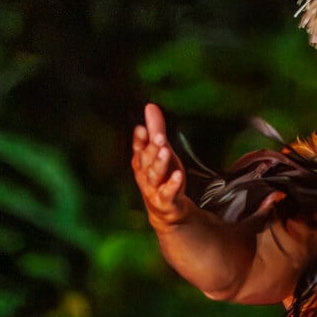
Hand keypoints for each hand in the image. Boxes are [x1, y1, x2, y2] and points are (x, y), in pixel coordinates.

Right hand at [132, 102, 196, 231]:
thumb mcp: (161, 150)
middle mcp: (145, 174)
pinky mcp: (165, 200)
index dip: (139, 139)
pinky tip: (178, 175)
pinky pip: (168, 192)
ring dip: (159, 164)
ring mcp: (154, 189)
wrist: (165, 210)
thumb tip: (150, 106)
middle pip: (147, 160)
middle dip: (152, 148)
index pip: (138, 148)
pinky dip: (172, 184)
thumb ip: (156, 129)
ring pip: (155, 175)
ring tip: (165, 152)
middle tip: (158, 137)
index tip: (141, 128)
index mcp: (142, 161)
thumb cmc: (162, 176)